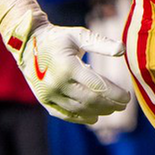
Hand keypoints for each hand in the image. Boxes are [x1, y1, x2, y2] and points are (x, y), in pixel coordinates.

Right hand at [0, 6, 129, 124]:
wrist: (27, 44)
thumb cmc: (58, 38)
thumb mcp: (79, 35)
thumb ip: (101, 43)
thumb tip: (122, 49)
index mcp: (68, 66)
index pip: (98, 86)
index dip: (115, 94)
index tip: (127, 97)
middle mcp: (57, 83)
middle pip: (91, 101)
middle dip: (110, 105)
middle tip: (123, 105)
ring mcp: (49, 94)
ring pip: (80, 110)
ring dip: (99, 112)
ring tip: (112, 109)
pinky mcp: (44, 100)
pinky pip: (65, 114)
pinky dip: (81, 118)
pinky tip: (94, 117)